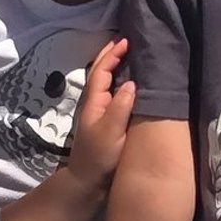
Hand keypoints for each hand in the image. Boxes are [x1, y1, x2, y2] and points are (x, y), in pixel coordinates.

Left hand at [63, 40, 134, 194]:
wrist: (88, 181)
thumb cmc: (98, 156)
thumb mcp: (110, 131)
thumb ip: (120, 106)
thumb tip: (132, 83)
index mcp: (94, 101)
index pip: (102, 70)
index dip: (113, 54)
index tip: (127, 40)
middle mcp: (95, 102)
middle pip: (101, 72)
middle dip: (112, 54)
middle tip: (127, 39)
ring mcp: (100, 112)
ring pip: (107, 81)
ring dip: (116, 65)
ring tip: (131, 54)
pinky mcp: (107, 121)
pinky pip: (114, 93)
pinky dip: (121, 81)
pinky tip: (132, 81)